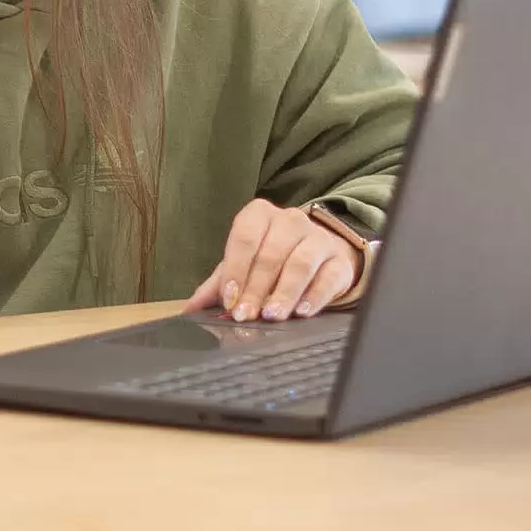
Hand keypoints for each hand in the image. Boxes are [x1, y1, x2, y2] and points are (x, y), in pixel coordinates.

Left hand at [186, 200, 361, 324]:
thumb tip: (190, 309)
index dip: (235, 269)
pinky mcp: (340, 261)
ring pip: (300, 263)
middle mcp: (291, 221)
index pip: (245, 237)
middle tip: (246, 315)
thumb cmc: (275, 260)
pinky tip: (302, 313)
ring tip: (272, 315)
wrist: (322, 257)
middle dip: (256, 289)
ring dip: (283, 292)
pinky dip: (314, 297)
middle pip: (271, 254)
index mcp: (260, 215)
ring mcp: (319, 238)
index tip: (229, 298)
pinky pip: (328, 278)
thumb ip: (218, 285)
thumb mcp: (244, 266)